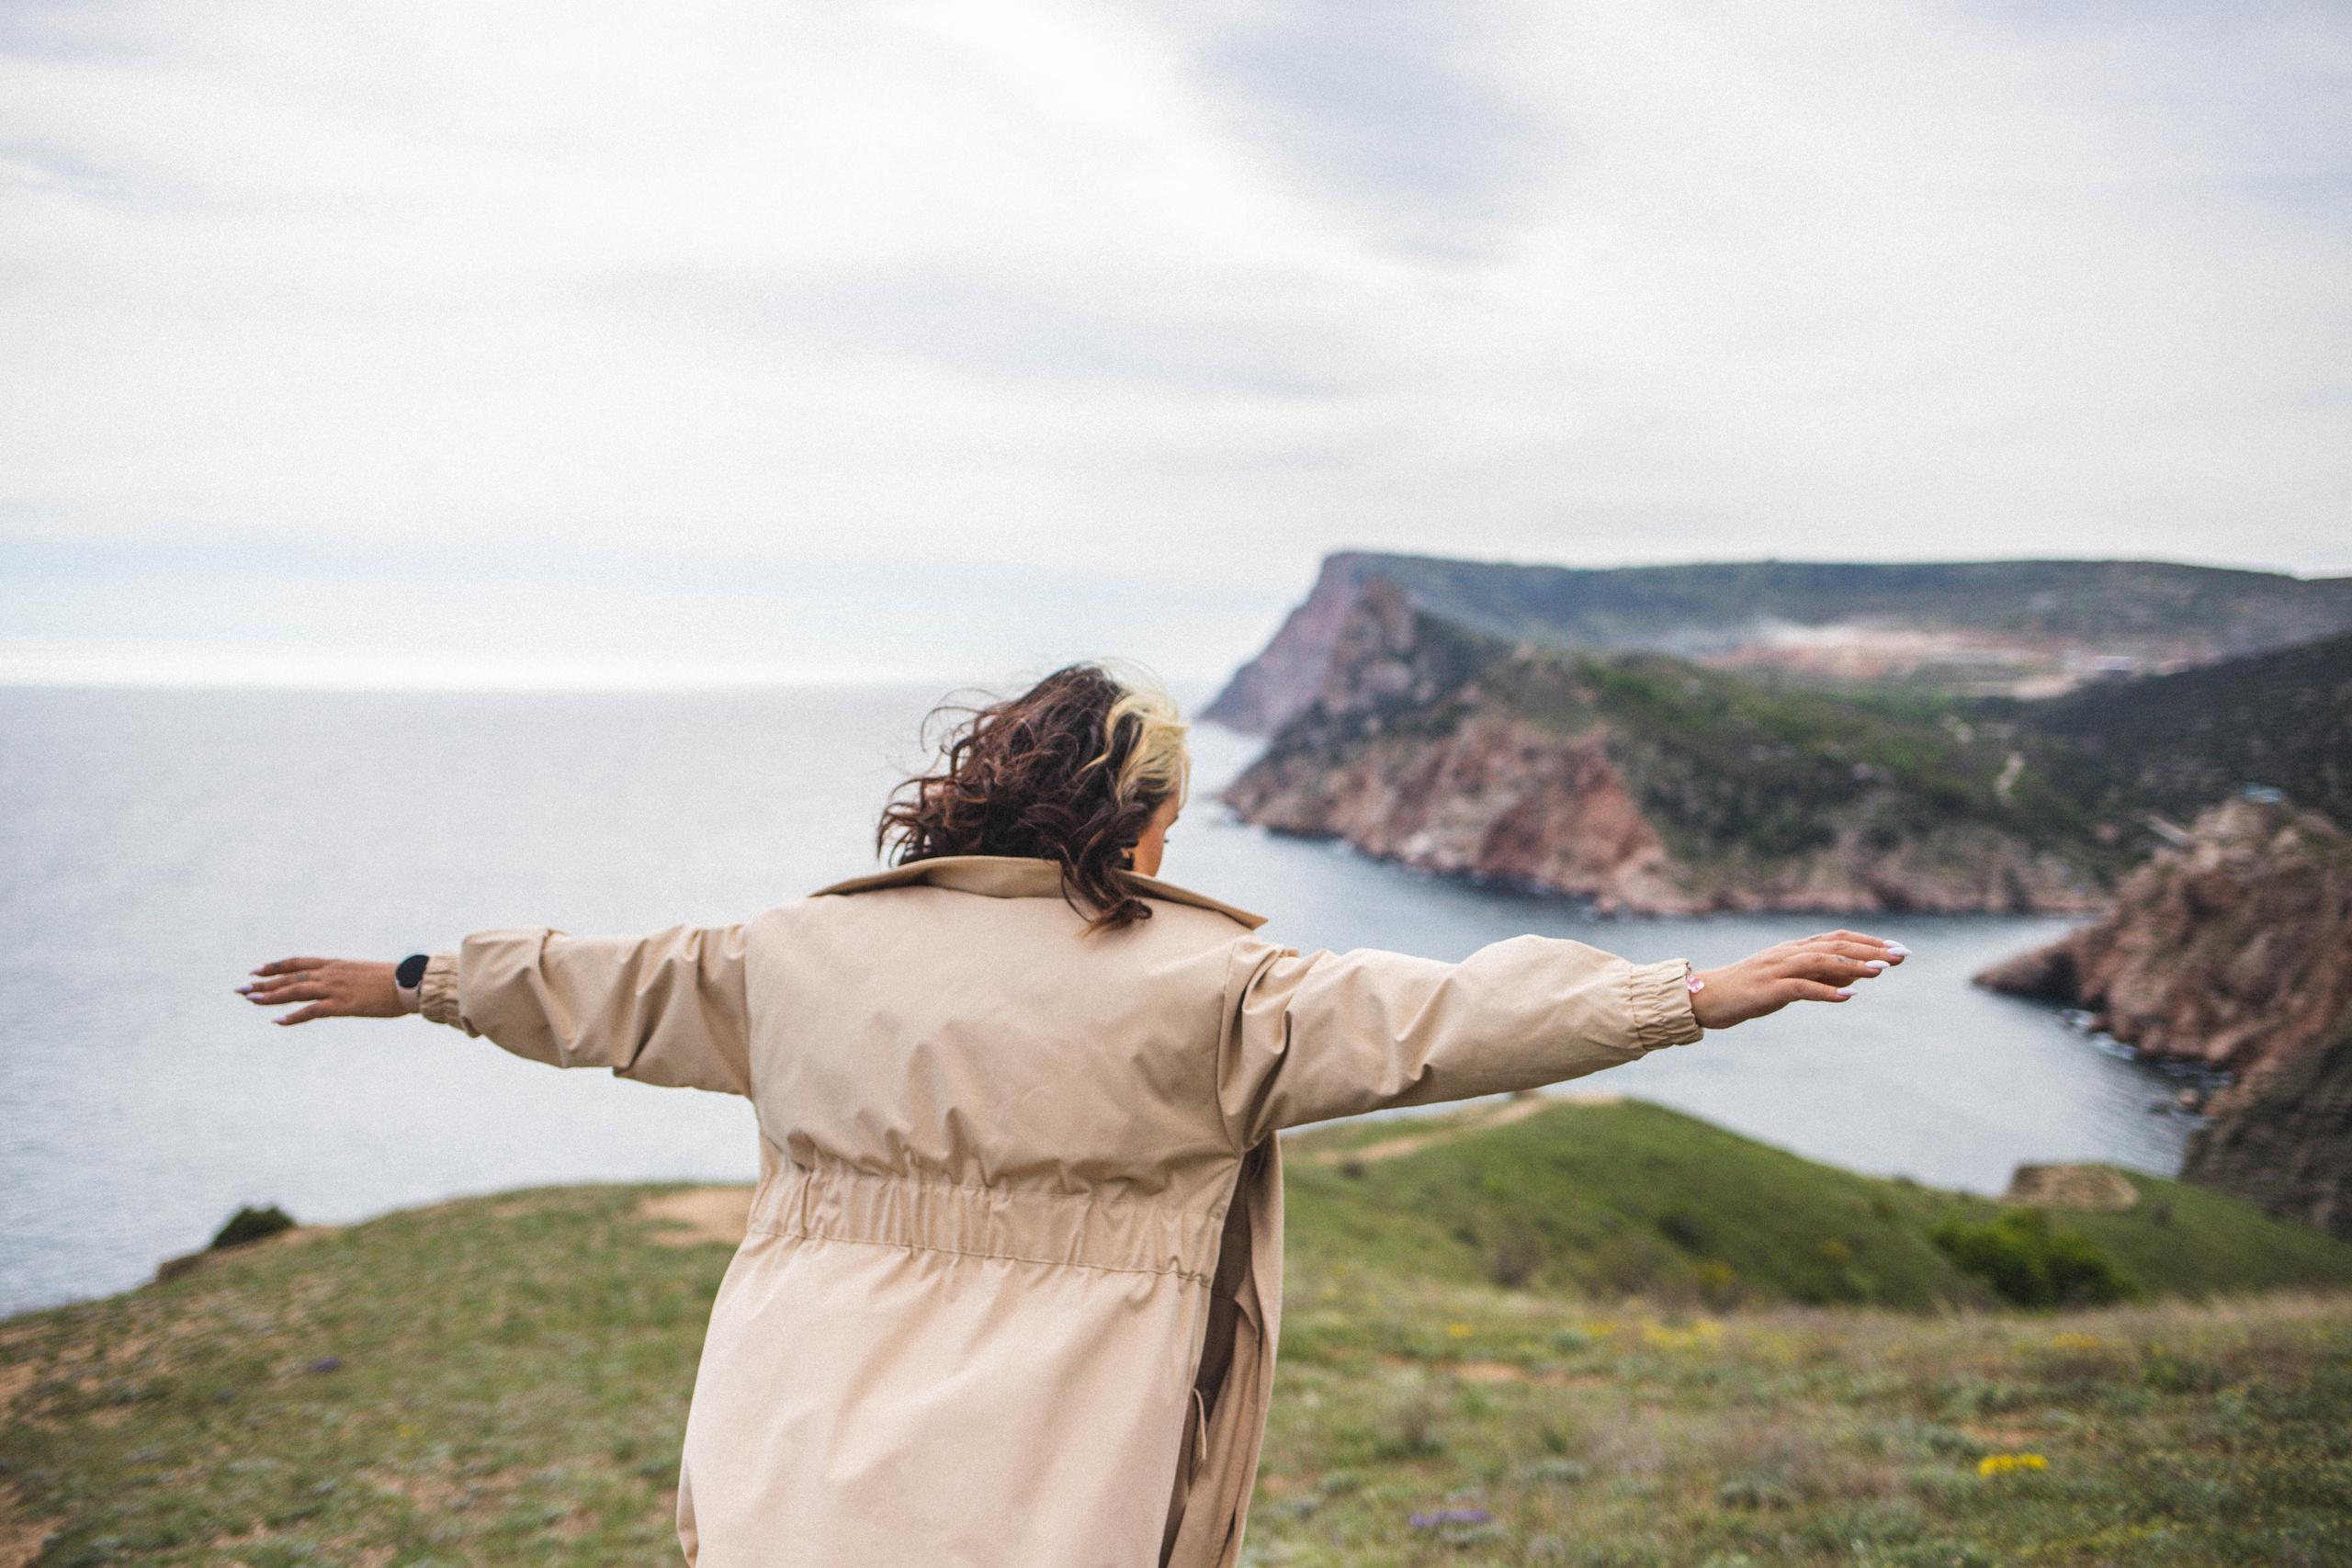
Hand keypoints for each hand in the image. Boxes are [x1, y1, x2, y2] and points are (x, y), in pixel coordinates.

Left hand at [238, 957, 405, 1024]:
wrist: (410, 982)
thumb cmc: (394, 980)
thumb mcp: (365, 975)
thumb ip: (348, 978)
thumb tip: (343, 985)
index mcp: (335, 964)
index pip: (297, 962)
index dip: (274, 966)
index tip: (255, 970)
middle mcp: (330, 973)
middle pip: (289, 976)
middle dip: (263, 983)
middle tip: (240, 989)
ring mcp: (335, 988)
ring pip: (295, 990)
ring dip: (271, 996)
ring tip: (250, 1000)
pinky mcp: (343, 1004)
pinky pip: (312, 1010)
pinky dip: (293, 1016)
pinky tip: (277, 1021)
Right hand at [1688, 930, 1906, 1028]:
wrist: (1704, 998)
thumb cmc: (1746, 991)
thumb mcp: (1787, 983)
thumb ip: (1819, 977)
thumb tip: (1855, 976)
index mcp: (1792, 949)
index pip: (1836, 938)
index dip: (1868, 941)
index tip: (1897, 948)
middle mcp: (1787, 953)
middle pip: (1834, 945)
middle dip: (1870, 949)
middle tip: (1901, 956)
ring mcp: (1776, 969)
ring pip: (1821, 961)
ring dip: (1853, 964)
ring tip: (1881, 970)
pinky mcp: (1767, 989)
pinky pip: (1801, 988)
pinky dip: (1827, 991)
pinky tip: (1849, 996)